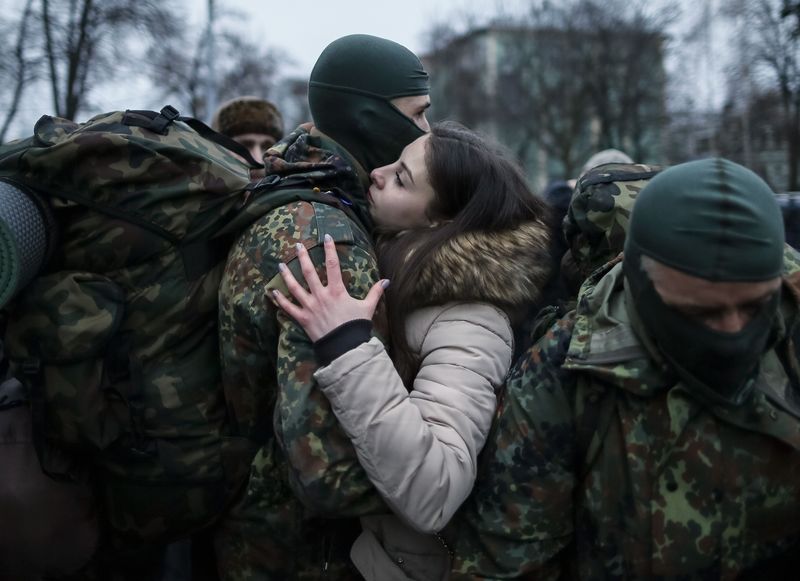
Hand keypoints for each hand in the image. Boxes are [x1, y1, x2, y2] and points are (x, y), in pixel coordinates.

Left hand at [272, 234, 388, 341]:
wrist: (345, 347)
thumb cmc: (356, 326)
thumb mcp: (368, 307)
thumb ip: (375, 292)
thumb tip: (386, 281)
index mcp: (337, 291)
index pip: (333, 265)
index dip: (329, 249)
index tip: (326, 237)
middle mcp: (321, 296)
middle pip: (309, 272)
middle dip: (303, 257)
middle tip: (298, 245)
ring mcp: (310, 307)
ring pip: (295, 288)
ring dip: (286, 275)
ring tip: (280, 265)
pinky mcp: (303, 319)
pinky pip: (289, 308)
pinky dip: (280, 301)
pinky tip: (273, 293)